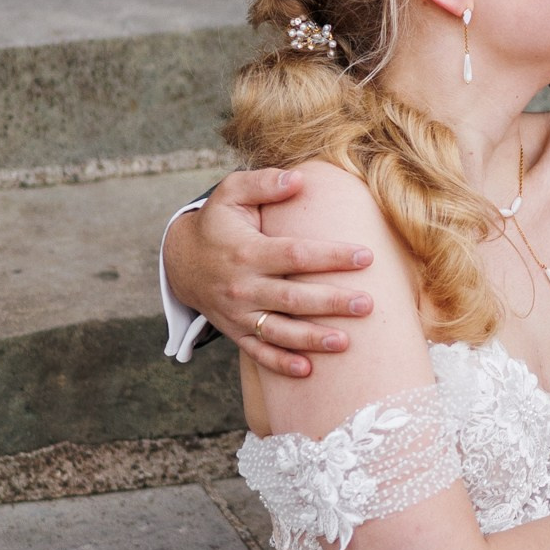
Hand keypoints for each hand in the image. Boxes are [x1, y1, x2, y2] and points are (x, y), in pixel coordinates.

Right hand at [166, 170, 375, 379]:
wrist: (182, 261)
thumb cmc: (218, 222)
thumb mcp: (231, 192)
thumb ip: (264, 183)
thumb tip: (298, 178)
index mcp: (247, 251)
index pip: (295, 255)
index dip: (331, 256)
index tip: (365, 256)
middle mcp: (242, 286)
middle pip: (292, 298)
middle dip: (331, 302)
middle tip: (368, 304)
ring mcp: (238, 313)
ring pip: (278, 331)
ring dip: (312, 339)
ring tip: (345, 342)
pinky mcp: (236, 331)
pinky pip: (258, 352)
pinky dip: (280, 363)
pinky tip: (308, 370)